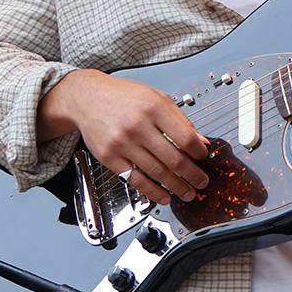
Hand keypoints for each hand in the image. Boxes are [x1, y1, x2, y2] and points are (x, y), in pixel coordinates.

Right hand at [36, 69, 211, 203]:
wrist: (88, 97)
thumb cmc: (123, 95)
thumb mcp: (157, 97)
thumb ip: (180, 119)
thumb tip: (200, 140)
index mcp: (154, 108)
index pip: (185, 137)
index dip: (199, 152)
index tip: (204, 158)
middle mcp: (138, 126)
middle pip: (173, 158)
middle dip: (192, 175)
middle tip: (201, 182)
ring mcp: (123, 143)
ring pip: (156, 172)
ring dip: (175, 186)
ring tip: (187, 193)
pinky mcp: (109, 157)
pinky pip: (135, 179)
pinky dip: (152, 191)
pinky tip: (163, 196)